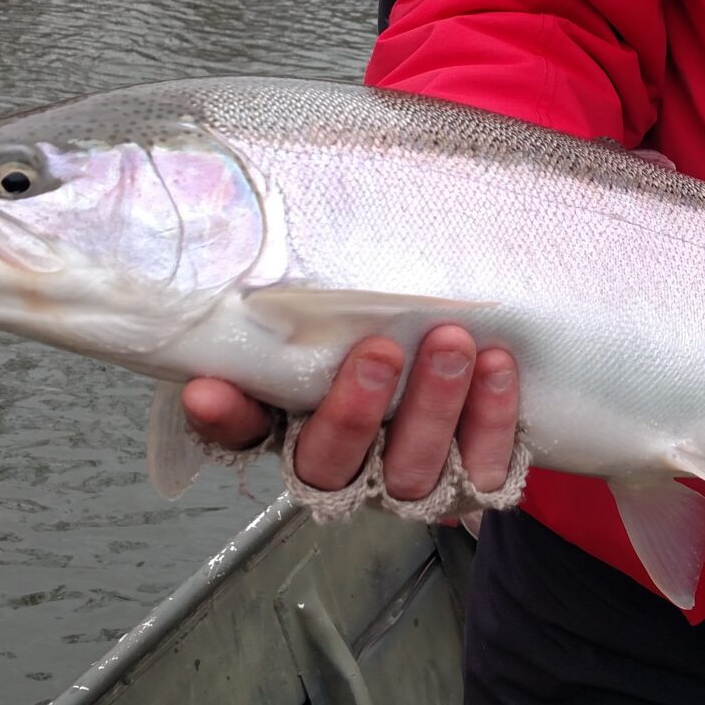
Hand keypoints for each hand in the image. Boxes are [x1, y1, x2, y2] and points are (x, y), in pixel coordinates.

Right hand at [183, 325, 520, 499]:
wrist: (473, 376)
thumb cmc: (392, 333)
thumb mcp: (344, 312)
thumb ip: (313, 293)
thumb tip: (281, 219)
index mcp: (295, 424)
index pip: (244, 431)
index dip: (226, 418)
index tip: (207, 390)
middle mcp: (346, 465)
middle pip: (331, 461)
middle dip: (353, 411)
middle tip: (378, 351)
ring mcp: (407, 482)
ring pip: (411, 469)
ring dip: (433, 406)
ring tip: (452, 342)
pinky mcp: (470, 485)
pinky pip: (480, 466)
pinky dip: (491, 417)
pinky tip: (497, 366)